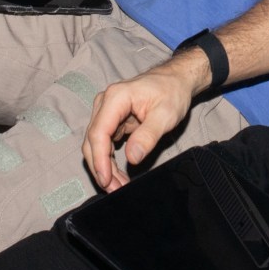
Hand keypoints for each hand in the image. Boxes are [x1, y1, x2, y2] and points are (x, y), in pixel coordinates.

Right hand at [82, 59, 201, 190]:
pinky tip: (118, 175)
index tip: (106, 179)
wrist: (175, 80)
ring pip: (96, 145)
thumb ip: (148, 136)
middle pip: (93, 141)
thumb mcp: (165, 115)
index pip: (99, 133)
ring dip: (104, 167)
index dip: (99, 160)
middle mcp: (105, 103)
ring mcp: (106, 111)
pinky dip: (109, 160)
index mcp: (116, 98)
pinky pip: (105, 143)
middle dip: (100, 168)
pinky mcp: (112, 120)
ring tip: (118, 186)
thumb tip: (132, 158)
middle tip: (114, 189)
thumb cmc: (172, 92)